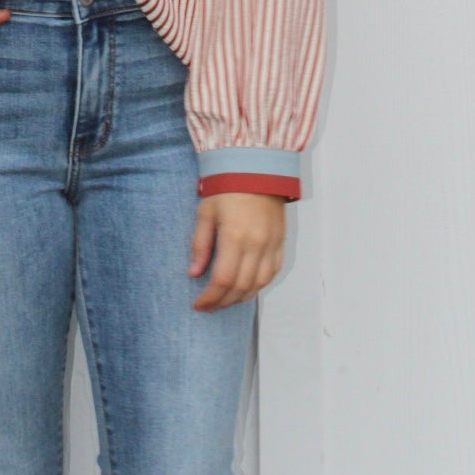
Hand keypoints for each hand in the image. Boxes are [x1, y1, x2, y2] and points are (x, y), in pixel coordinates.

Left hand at [188, 192, 285, 310]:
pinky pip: (272, 273)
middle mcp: (256, 244)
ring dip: (241, 298)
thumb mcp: (206, 212)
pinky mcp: (280, 242)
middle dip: (223, 302)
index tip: (198, 305)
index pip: (222, 280)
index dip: (210, 298)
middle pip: (241, 287)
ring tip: (225, 300)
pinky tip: (246, 288)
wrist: (256, 169)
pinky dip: (259, 286)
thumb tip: (194, 273)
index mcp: (234, 237)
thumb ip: (200, 244)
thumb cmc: (227, 188)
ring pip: (258, 285)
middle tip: (209, 306)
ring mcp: (271, 245)